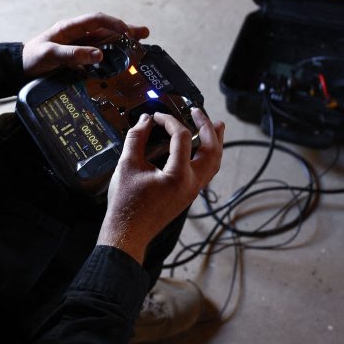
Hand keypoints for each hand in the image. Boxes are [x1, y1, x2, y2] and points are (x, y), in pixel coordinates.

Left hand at [21, 12, 148, 77]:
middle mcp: (77, 35)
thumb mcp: (51, 55)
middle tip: (144, 35)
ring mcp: (78, 46)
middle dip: (125, 31)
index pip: (97, 20)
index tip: (129, 32)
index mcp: (70, 28)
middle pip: (106, 30)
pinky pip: (98, 56)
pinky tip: (121, 64)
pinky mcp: (77, 59)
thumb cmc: (31, 59)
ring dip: (121, 44)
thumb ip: (73, 54)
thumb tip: (99, 55)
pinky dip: (111, 58)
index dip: (114, 23)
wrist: (18, 70)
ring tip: (139, 48)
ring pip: (104, 43)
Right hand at [98, 108, 224, 263]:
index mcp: (178, 175)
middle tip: (198, 111)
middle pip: (211, 150)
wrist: (128, 232)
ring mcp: (192, 190)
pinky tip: (204, 149)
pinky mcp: (188, 194)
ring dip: (215, 142)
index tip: (156, 117)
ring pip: (214, 163)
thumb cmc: (126, 203)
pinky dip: (209, 156)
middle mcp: (191, 183)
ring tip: (216, 126)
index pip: (182, 137)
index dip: (169, 121)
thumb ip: (136, 138)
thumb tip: (145, 120)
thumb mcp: (127, 165)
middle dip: (207, 127)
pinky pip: (207, 172)